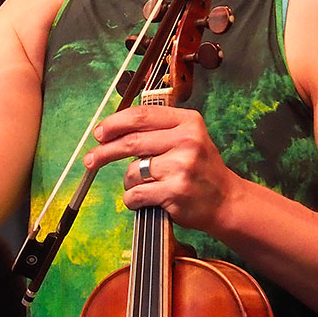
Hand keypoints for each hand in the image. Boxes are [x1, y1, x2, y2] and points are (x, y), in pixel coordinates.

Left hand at [84, 105, 241, 234]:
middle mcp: (187, 140)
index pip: (142, 115)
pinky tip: (145, 200)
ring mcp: (181, 167)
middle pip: (131, 142)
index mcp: (188, 122)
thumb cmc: (201, 169)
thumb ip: (158, 130)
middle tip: (90, 159)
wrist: (226, 201)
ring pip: (132, 171)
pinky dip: (133, 200)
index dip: (114, 123)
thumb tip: (112, 129)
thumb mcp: (189, 138)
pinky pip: (136, 194)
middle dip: (104, 152)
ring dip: (129, 182)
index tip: (99, 132)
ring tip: (143, 186)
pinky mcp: (175, 192)